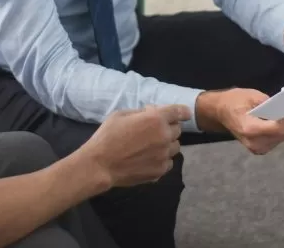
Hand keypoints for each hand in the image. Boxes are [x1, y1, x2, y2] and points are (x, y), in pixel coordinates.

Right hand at [75, 105, 189, 187]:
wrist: (100, 164)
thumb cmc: (107, 136)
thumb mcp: (121, 114)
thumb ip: (141, 112)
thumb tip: (151, 112)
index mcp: (156, 119)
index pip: (179, 112)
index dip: (182, 112)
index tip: (183, 114)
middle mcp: (164, 136)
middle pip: (177, 130)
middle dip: (168, 127)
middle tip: (153, 130)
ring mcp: (164, 155)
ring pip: (175, 146)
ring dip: (167, 143)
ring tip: (151, 146)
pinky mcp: (160, 170)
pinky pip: (169, 162)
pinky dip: (162, 159)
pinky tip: (149, 158)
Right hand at [195, 88, 283, 154]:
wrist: (219, 112)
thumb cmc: (233, 101)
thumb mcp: (250, 95)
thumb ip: (269, 102)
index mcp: (249, 129)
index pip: (277, 128)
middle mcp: (254, 143)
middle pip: (282, 135)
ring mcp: (257, 148)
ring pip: (282, 138)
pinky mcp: (260, 149)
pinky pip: (278, 140)